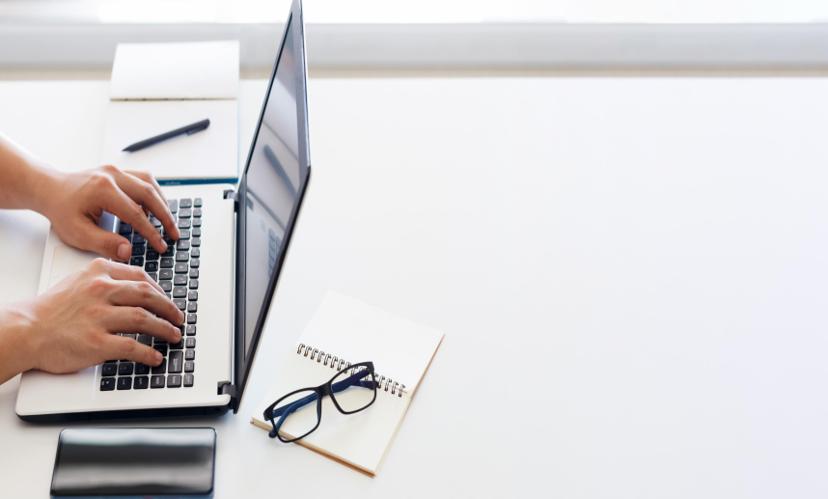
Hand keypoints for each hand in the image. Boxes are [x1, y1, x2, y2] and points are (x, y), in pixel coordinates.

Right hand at [17, 258, 183, 373]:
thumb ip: (106, 279)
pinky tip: (156, 357)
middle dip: (169, 308)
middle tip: (178, 318)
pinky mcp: (97, 342)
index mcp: (98, 272)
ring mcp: (99, 317)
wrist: (25, 330)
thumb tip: (138, 288)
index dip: (160, 290)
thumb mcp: (78, 280)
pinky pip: (132, 347)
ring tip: (174, 336)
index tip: (168, 299)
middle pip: (148, 296)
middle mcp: (100, 291)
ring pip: (144, 319)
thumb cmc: (51, 309)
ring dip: (165, 329)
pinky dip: (148, 353)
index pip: (140, 277)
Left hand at [35, 165, 179, 260]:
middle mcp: (112, 175)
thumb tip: (128, 251)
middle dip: (165, 217)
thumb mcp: (77, 233)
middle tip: (174, 234)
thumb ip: (104, 243)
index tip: (161, 246)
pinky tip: (156, 207)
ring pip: (150, 183)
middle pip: (149, 194)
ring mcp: (116, 170)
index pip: (136, 214)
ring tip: (169, 221)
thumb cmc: (61, 210)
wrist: (50, 190)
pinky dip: (154, 193)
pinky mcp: (118, 171)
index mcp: (103, 189)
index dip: (152, 233)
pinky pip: (144, 179)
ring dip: (162, 203)